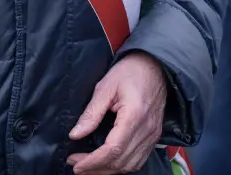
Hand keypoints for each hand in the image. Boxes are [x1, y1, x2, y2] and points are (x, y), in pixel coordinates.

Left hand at [67, 52, 167, 173]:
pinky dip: (122, 165)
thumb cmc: (130, 71)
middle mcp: (147, 130)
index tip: (75, 163)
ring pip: (130, 165)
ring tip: (88, 166)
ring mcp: (153, 135)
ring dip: (108, 170)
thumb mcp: (105, 87)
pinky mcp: (154, 136)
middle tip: (76, 165)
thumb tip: (75, 134)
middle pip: (121, 162)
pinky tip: (107, 162)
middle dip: (96, 168)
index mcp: (134, 116)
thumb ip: (91, 113)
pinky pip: (138, 160)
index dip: (92, 161)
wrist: (155, 65)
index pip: (113, 150)